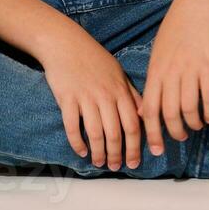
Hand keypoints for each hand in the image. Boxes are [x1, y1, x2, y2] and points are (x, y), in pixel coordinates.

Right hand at [37, 29, 143, 171]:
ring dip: (98, 153)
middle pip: (115, 133)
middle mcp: (105, 96)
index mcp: (120, 90)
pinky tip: (81, 151)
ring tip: (99, 163)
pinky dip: (77, 142)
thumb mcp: (117, 72)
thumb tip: (144, 114)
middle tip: (116, 167)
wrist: (65, 42)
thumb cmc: (93, 57)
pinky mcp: (67, 98)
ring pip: (96, 133)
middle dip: (117, 155)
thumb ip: (131, 94)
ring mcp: (85, 97)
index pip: (133, 125)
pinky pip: (72, 127)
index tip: (135, 162)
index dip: (135, 147)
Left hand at [140, 0, 208, 155]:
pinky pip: (208, 98)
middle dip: (174, 133)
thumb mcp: (158, 54)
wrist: (197, 6)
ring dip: (193, 123)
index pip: (148, 110)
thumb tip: (145, 108)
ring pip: (188, 109)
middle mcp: (170, 73)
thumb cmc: (177, 30)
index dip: (151, 133)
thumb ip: (153, 81)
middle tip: (180, 139)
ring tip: (197, 126)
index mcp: (155, 71)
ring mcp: (189, 70)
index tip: (156, 150)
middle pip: (168, 114)